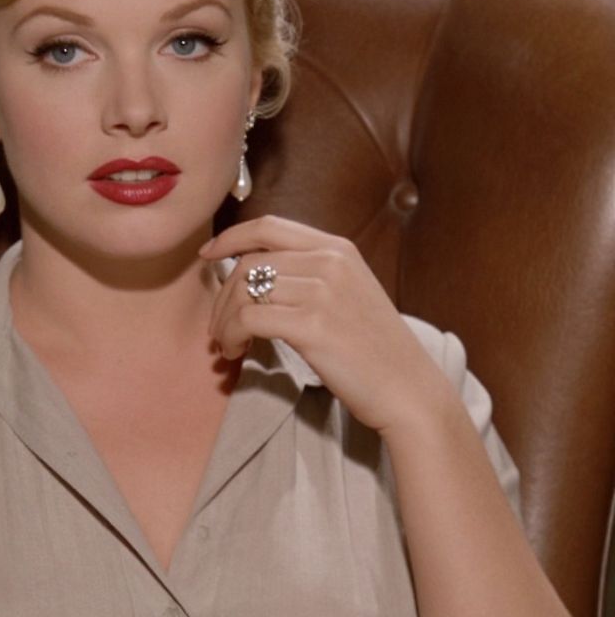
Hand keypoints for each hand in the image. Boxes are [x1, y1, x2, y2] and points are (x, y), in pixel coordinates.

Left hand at [200, 215, 455, 432]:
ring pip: (242, 290)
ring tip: (227, 344)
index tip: (207, 254)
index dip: (230, 237)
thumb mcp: (347, 292)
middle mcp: (329, 261)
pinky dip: (231, 335)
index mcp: (337, 248)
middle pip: (247, 263)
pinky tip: (236, 352)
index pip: (268, 226)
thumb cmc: (372, 349)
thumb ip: (309, 273)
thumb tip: (248, 271)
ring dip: (223, 320)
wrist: (409, 390)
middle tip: (219, 327)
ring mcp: (322, 292)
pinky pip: (248, 319)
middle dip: (222, 296)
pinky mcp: (312, 326)